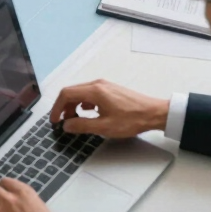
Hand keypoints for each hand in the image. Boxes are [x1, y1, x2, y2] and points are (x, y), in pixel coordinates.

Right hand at [50, 79, 169, 137]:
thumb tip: (67, 125)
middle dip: (64, 107)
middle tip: (63, 122)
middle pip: (72, 92)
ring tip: (76, 120)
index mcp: (94, 91)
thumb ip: (82, 125)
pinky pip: (90, 93)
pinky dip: (84, 103)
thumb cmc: (133, 119)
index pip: (66, 94)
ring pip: (81, 92)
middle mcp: (97, 84)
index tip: (55, 120)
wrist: (155, 113)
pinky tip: (89, 113)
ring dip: (74, 105)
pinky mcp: (110, 89)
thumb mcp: (105, 127)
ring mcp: (104, 85)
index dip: (57, 107)